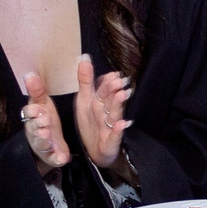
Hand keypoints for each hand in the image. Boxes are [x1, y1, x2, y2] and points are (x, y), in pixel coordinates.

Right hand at [18, 72, 70, 170]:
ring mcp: (43, 145)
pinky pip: (54, 158)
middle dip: (38, 124)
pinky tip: (62, 158)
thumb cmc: (44, 119)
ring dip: (43, 139)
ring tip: (47, 135)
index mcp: (33, 117)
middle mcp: (35, 131)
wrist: (48, 144)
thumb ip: (38, 91)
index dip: (33, 111)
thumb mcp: (42, 104)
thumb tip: (29, 74)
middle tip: (45, 119)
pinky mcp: (52, 157)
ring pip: (41, 143)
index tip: (38, 107)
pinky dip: (57, 158)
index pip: (29, 112)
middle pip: (34, 127)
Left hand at [71, 53, 131, 169]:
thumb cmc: (92, 123)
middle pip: (110, 99)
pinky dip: (119, 130)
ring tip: (122, 95)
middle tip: (120, 81)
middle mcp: (107, 112)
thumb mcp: (84, 100)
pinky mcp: (112, 141)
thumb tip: (85, 57)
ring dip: (118, 105)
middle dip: (114, 90)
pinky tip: (122, 124)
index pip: (104, 89)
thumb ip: (86, 80)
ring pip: (115, 114)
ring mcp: (111, 126)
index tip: (114, 74)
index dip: (108, 82)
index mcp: (100, 102)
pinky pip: (115, 135)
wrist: (96, 151)